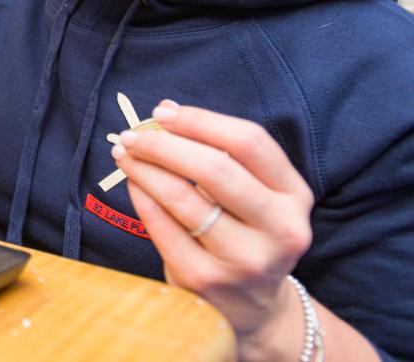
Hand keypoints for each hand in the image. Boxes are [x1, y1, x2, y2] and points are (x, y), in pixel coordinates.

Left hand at [111, 100, 313, 360]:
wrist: (255, 307)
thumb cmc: (246, 231)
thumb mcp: (256, 193)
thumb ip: (220, 153)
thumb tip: (166, 111)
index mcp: (295, 196)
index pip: (249, 142)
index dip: (201, 121)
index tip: (163, 112)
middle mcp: (280, 229)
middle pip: (215, 169)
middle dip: (164, 144)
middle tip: (132, 134)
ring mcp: (244, 259)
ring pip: (182, 197)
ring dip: (144, 168)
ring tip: (124, 154)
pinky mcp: (206, 280)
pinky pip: (162, 227)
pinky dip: (141, 197)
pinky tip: (133, 184)